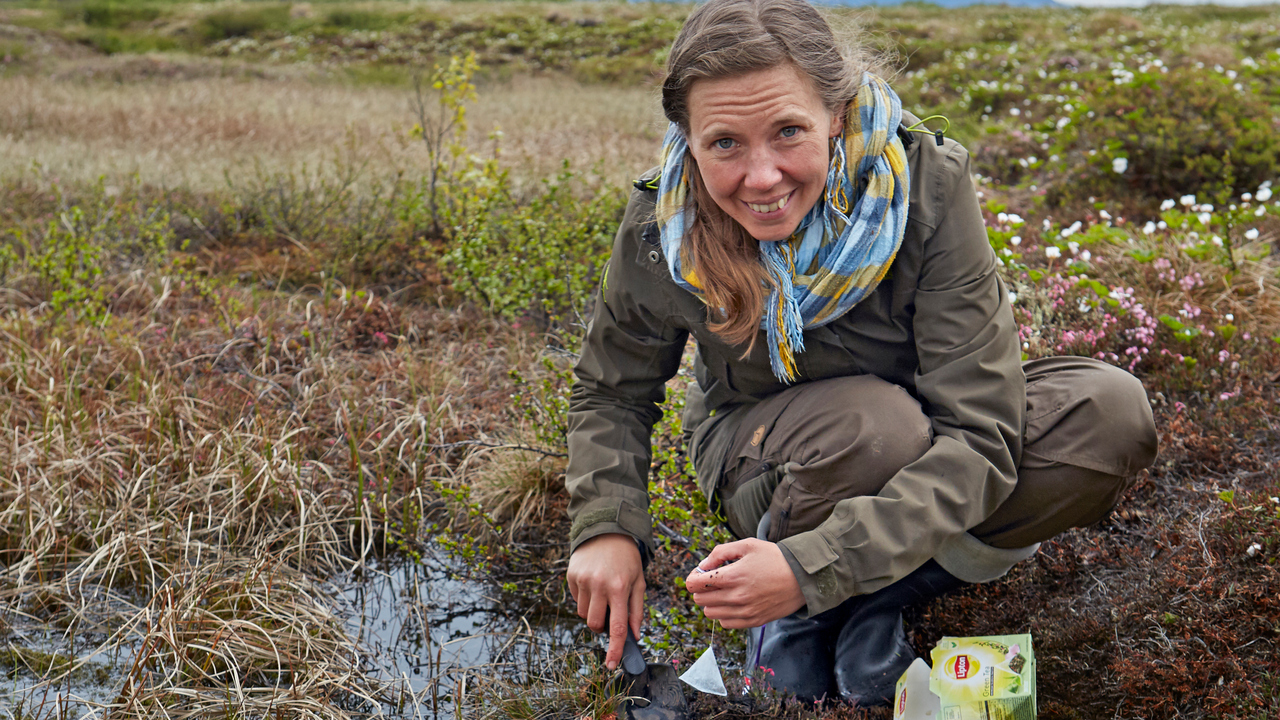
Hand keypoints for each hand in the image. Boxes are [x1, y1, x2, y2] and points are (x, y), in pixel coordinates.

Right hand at [566, 533, 644, 669]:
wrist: (607, 529)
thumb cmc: (627, 559)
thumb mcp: (639, 582)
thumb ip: (637, 611)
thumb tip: (634, 636)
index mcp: (620, 588)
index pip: (617, 626)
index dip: (614, 649)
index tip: (611, 665)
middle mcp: (599, 585)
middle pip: (594, 624)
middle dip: (601, 626)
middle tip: (610, 612)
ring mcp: (582, 580)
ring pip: (583, 614)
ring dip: (592, 611)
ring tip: (602, 593)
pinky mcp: (571, 576)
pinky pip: (575, 599)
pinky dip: (584, 598)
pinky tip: (593, 582)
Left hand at [684, 538, 804, 627]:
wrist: (802, 577)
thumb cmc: (775, 558)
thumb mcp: (747, 545)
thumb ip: (720, 552)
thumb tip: (703, 565)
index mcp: (732, 576)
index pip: (694, 585)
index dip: (694, 577)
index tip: (702, 573)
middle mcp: (736, 597)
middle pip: (699, 600)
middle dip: (702, 589)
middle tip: (714, 581)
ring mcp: (744, 612)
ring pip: (710, 614)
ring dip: (712, 602)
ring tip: (725, 591)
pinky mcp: (753, 621)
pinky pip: (726, 623)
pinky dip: (724, 614)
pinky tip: (734, 602)